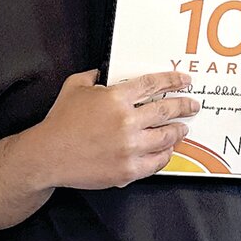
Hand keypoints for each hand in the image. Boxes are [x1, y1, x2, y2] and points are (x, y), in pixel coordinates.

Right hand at [38, 68, 198, 188]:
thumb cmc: (59, 123)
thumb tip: (103, 71)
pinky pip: (157, 162)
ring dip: (178, 131)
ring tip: (182, 129)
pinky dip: (165, 155)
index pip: (154, 85)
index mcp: (116, 98)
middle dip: (184, 106)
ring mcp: (130, 147)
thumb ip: (92, 76)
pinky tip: (167, 151)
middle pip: (167, 111)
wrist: (48, 155)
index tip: (185, 82)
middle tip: (192, 106)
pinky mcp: (128, 169)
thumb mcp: (73, 87)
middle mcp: (127, 121)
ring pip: (166, 137)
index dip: (173, 81)